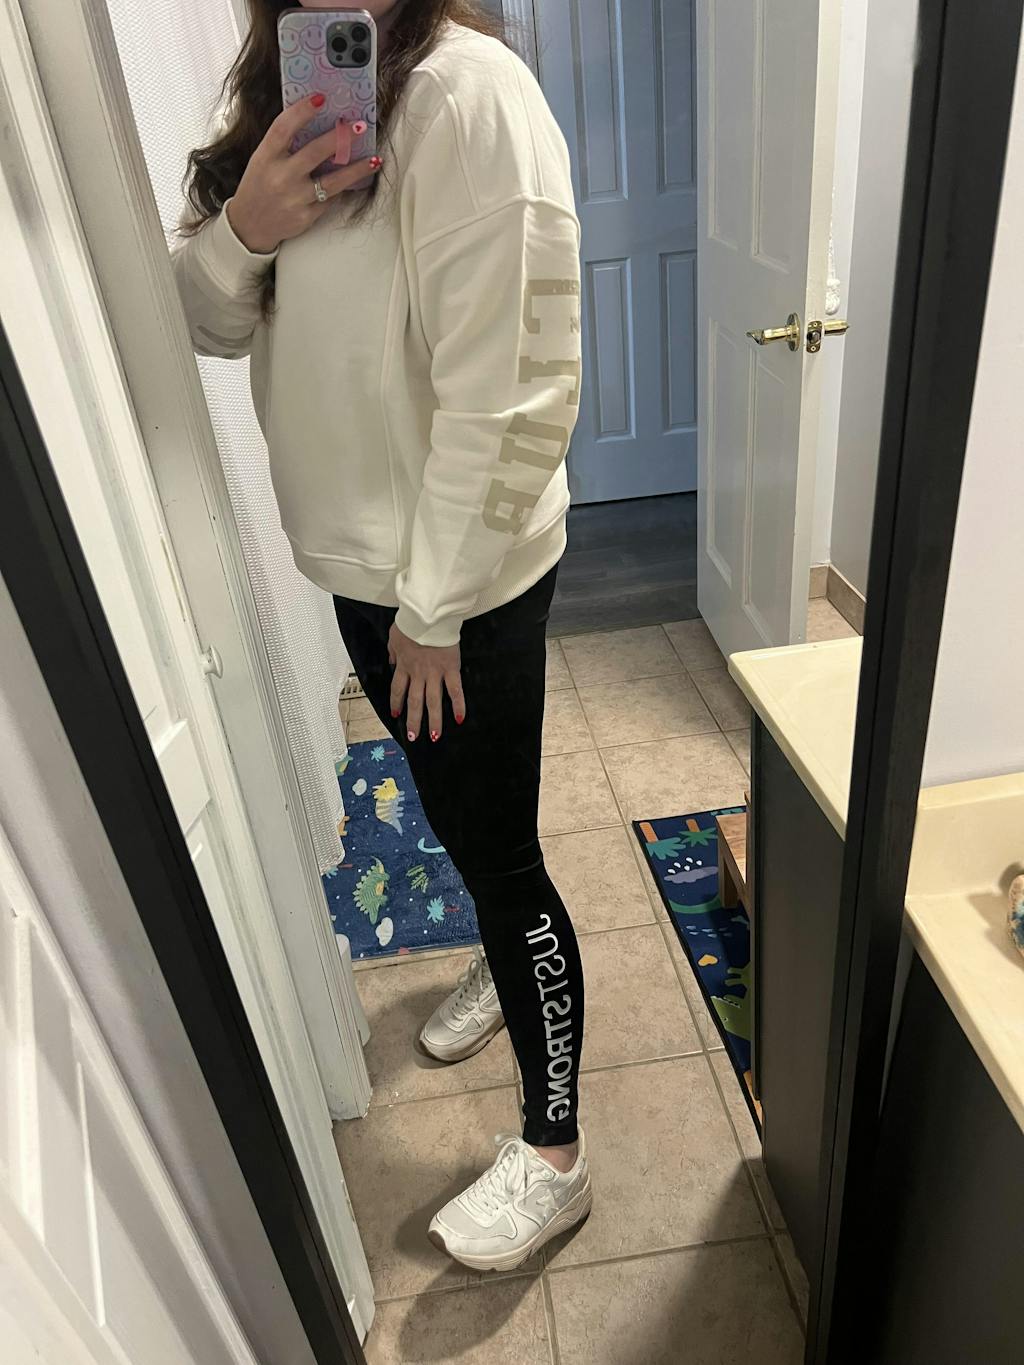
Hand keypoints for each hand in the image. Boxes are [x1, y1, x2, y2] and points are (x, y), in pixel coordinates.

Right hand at [226, 95, 380, 254]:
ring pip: (333, 181)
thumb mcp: (262, 160)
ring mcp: (295, 198)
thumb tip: (318, 124)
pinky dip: (343, 189)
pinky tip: (355, 182)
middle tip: (360, 126)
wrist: (250, 225)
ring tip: (374, 159)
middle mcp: (281, 177)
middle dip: (340, 137)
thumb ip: (284, 145)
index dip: (302, 111)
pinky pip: (330, 199)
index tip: (321, 98)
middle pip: (315, 152)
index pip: (283, 128)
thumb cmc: (259, 186)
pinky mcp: (306, 216)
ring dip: (356, 170)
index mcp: (266, 157)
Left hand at [388, 623, 465, 742]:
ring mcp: (434, 673)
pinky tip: (459, 718)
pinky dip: (458, 705)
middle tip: (413, 737)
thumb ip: (393, 651)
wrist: (427, 616)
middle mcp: (418, 674)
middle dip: (413, 721)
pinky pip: (455, 690)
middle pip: (414, 702)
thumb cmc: (411, 623)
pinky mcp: (450, 669)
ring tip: (434, 736)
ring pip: (433, 702)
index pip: (398, 690)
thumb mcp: (393, 637)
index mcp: (403, 666)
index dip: (396, 704)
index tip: (396, 715)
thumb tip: (392, 660)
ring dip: (433, 721)